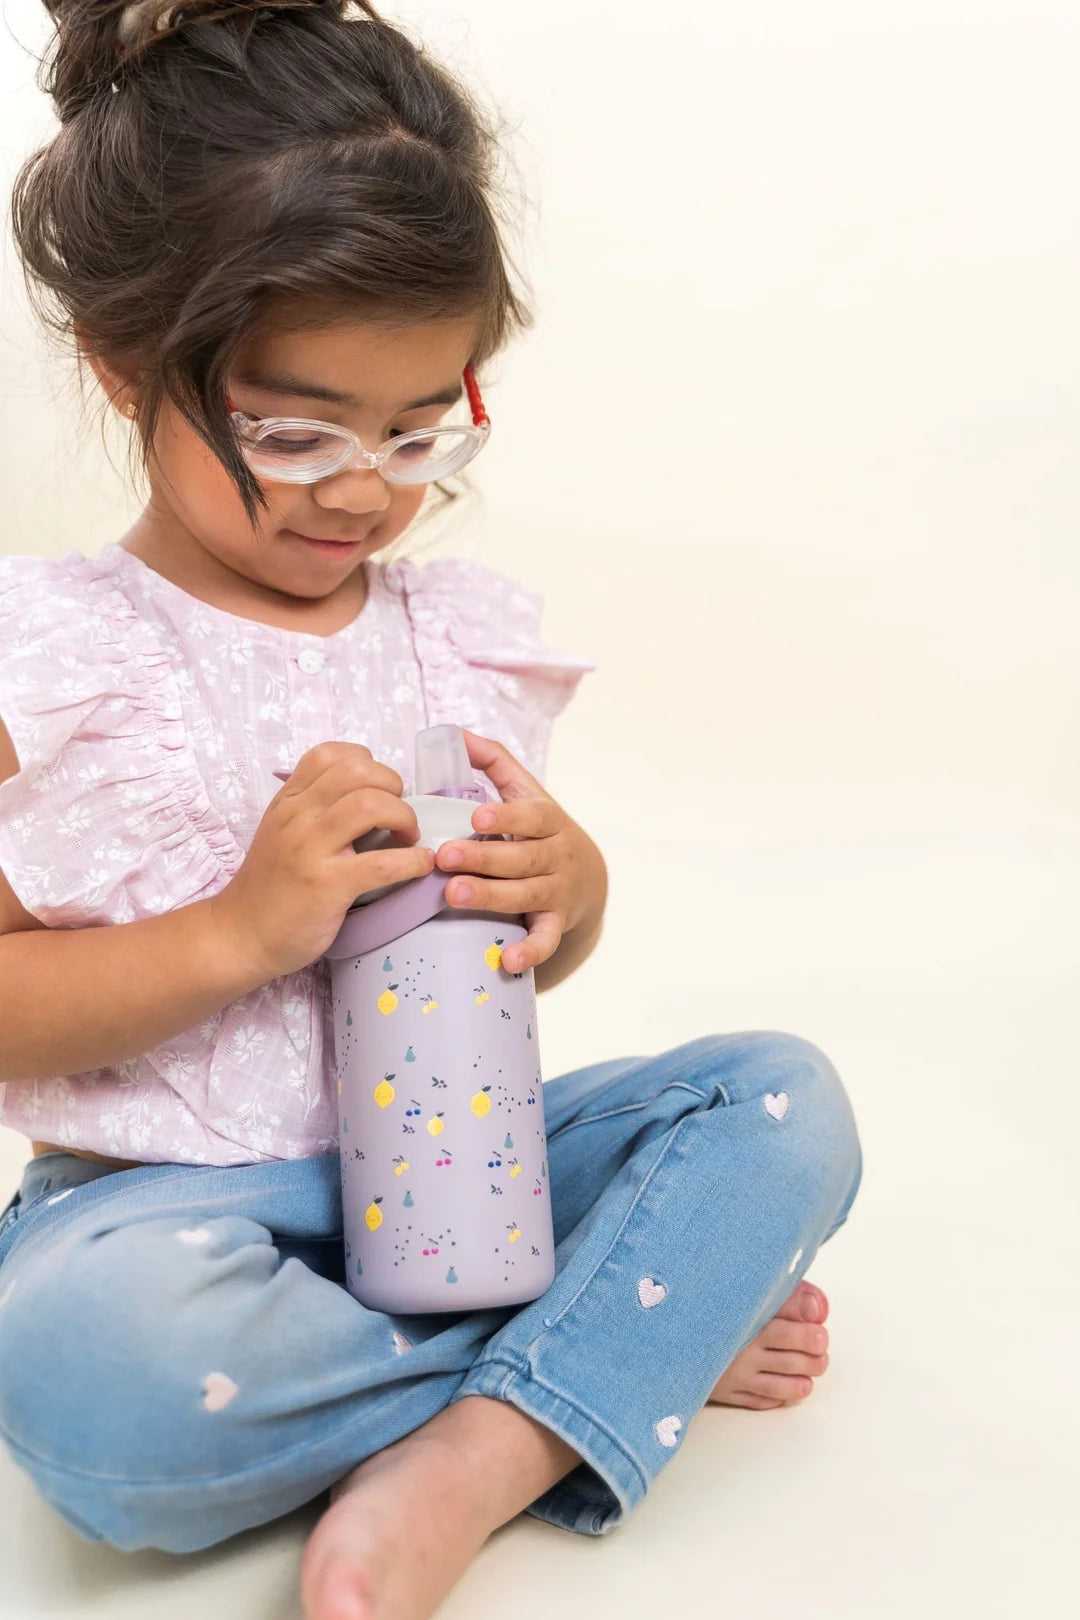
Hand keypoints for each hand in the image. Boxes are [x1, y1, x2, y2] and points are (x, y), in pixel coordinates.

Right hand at [212, 742, 434, 982]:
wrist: (240, 936)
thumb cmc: (270, 886)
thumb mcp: (280, 832)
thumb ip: (314, 810)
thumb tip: (370, 797)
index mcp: (288, 801)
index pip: (330, 754)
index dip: (367, 763)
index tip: (379, 789)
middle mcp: (296, 817)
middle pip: (357, 772)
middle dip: (393, 786)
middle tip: (399, 815)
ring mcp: (310, 850)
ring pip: (370, 806)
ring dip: (404, 816)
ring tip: (408, 837)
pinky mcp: (327, 886)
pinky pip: (381, 863)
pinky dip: (412, 861)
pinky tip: (420, 864)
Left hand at [434, 730, 607, 973]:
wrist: (589, 879)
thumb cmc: (543, 831)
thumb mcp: (528, 793)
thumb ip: (494, 763)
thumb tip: (455, 733)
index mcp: (549, 821)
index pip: (532, 816)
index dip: (507, 816)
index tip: (476, 816)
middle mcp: (556, 856)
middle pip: (522, 858)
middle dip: (483, 858)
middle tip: (444, 857)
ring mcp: (557, 892)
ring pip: (526, 895)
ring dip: (491, 896)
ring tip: (453, 894)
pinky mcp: (556, 924)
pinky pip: (545, 940)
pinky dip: (529, 952)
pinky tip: (507, 960)